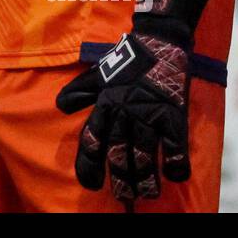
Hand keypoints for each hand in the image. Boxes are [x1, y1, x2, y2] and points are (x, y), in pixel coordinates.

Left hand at [56, 0, 218, 203]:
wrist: (158, 40)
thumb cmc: (126, 58)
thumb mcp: (98, 72)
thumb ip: (79, 91)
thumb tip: (60, 107)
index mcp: (105, 103)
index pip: (91, 139)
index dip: (89, 164)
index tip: (89, 184)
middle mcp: (124, 112)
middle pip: (118, 152)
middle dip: (120, 178)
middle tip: (124, 196)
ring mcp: (149, 114)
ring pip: (144, 153)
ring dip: (145, 178)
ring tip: (146, 194)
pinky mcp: (172, 113)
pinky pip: (174, 143)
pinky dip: (176, 162)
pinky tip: (176, 176)